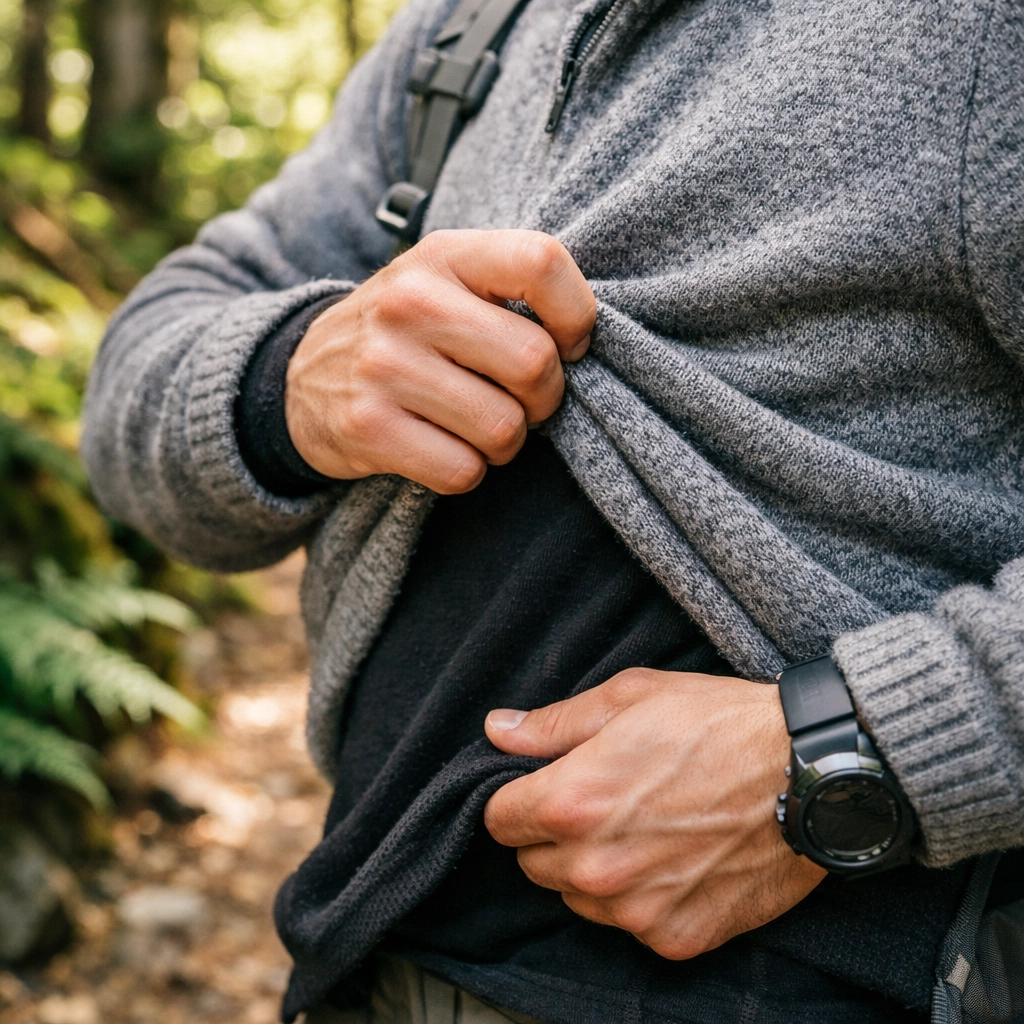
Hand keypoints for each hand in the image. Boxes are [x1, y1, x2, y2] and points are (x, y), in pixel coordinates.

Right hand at [285, 229, 594, 493]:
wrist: (302, 376)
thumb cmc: (406, 331)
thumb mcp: (446, 281)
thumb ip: (512, 289)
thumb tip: (587, 339)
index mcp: (442, 255)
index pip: (541, 261)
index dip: (577, 315)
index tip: (568, 344)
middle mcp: (409, 302)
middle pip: (534, 363)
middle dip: (545, 399)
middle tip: (522, 401)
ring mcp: (383, 365)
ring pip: (503, 428)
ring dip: (505, 443)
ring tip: (477, 426)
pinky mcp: (367, 427)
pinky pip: (463, 470)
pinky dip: (466, 471)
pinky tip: (443, 449)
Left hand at [483, 669, 825, 959]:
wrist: (809, 775)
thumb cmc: (718, 725)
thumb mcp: (629, 698)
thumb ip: (553, 724)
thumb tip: (498, 730)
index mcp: (571, 803)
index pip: (499, 819)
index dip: (517, 798)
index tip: (545, 785)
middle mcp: (594, 867)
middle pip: (532, 863)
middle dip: (553, 833)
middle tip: (602, 800)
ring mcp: (636, 910)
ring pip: (577, 898)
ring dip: (592, 869)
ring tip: (641, 827)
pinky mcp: (676, 938)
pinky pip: (629, 924)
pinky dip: (640, 897)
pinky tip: (675, 858)